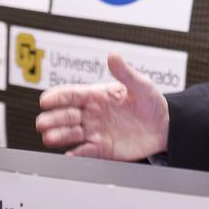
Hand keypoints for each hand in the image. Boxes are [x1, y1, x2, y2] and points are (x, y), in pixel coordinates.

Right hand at [35, 52, 169, 159]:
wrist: (165, 127)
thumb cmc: (152, 103)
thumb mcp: (141, 85)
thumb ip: (125, 72)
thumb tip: (113, 54)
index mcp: (97, 96)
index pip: (71, 94)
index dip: (57, 97)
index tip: (45, 100)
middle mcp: (92, 113)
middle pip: (65, 115)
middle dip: (53, 118)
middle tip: (43, 123)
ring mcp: (95, 131)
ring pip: (70, 134)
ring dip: (58, 136)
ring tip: (50, 138)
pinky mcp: (102, 148)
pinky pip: (84, 152)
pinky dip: (75, 154)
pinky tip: (69, 154)